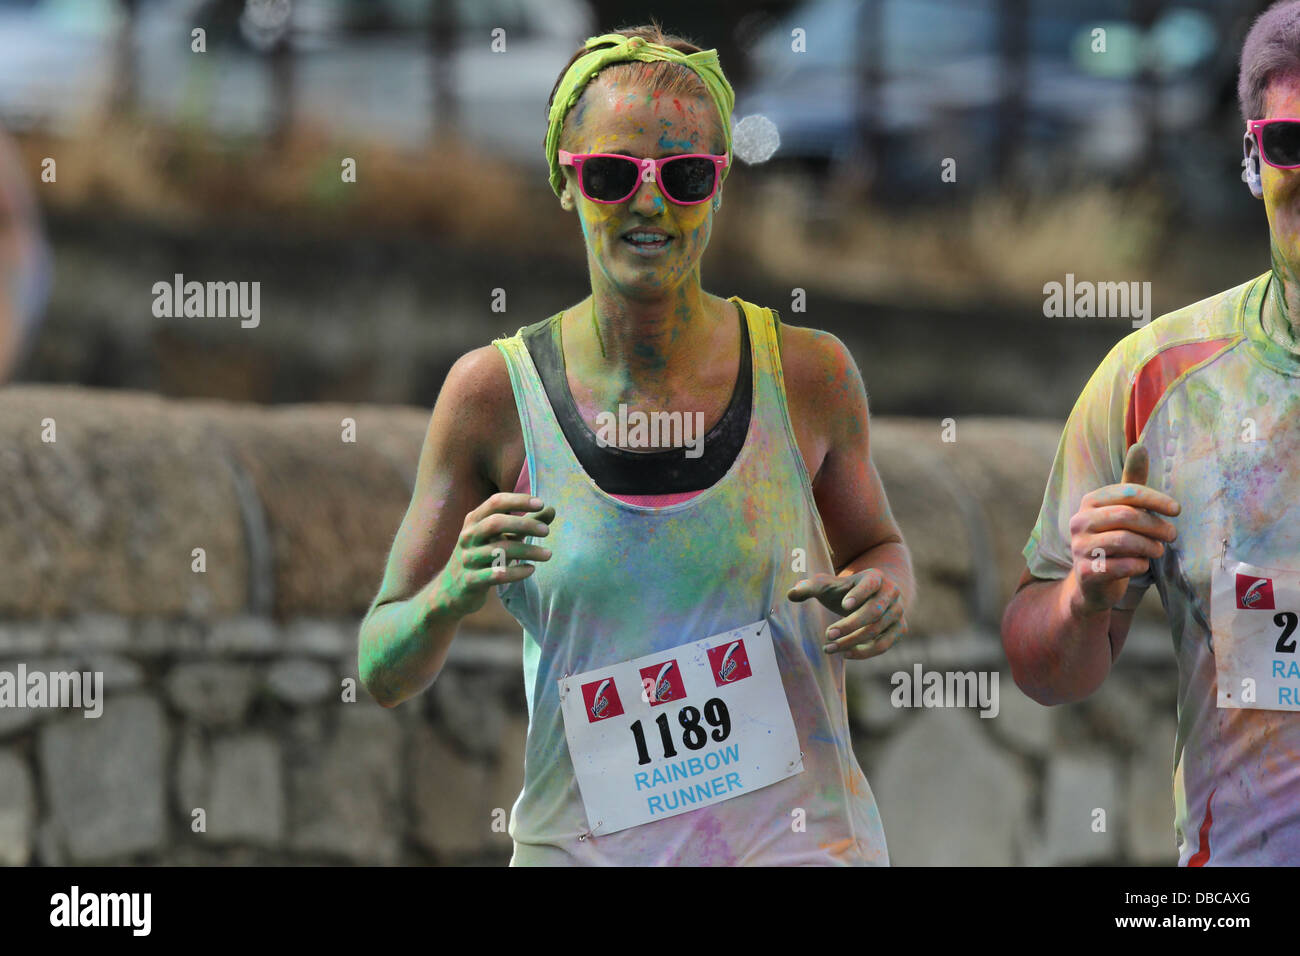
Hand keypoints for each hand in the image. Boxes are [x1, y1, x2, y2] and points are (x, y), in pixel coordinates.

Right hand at [432, 493, 554, 617]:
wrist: (451, 591)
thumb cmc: (482, 557)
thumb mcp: (500, 537)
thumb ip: (525, 524)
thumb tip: (551, 510)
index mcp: (474, 520)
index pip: (495, 502)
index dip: (518, 500)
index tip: (541, 503)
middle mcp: (468, 536)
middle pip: (496, 523)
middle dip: (524, 524)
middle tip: (546, 532)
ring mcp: (467, 559)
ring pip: (500, 550)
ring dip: (528, 551)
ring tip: (548, 554)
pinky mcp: (470, 581)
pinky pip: (496, 574)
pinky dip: (517, 572)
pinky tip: (530, 570)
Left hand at [787, 569, 906, 658]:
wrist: (872, 597)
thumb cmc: (845, 591)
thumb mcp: (829, 586)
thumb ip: (810, 587)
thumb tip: (791, 593)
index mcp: (875, 577)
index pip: (870, 584)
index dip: (859, 594)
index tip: (843, 605)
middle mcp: (891, 593)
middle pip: (874, 611)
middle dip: (850, 625)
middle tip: (828, 634)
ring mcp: (898, 612)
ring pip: (877, 630)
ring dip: (852, 641)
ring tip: (828, 648)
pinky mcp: (899, 629)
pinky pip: (884, 645)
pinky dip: (864, 652)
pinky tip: (844, 654)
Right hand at [1069, 444, 1179, 614]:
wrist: (1092, 582)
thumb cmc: (1113, 539)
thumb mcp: (1122, 510)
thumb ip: (1131, 482)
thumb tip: (1140, 446)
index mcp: (1089, 502)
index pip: (1126, 492)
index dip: (1155, 499)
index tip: (1177, 510)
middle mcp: (1079, 521)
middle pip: (1127, 516)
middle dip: (1156, 526)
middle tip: (1172, 535)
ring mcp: (1079, 547)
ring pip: (1125, 541)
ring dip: (1150, 547)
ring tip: (1159, 550)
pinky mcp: (1085, 572)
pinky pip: (1121, 566)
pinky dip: (1139, 565)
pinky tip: (1142, 565)